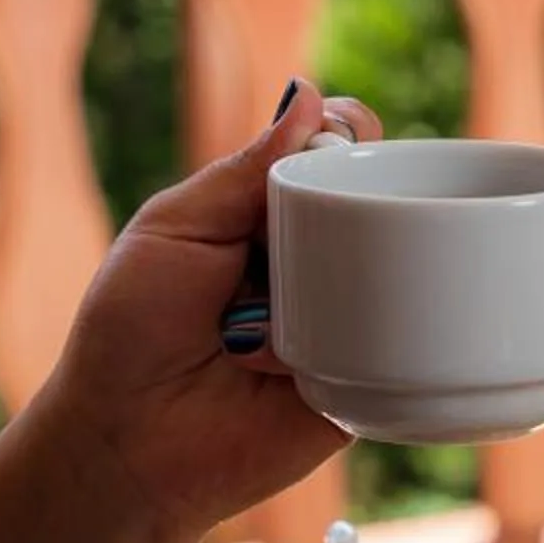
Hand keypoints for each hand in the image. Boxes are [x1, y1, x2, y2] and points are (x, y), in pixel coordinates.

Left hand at [29, 81, 383, 542]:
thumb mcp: (177, 228)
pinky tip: (394, 322)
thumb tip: (312, 99)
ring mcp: (348, 328)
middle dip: (379, 195)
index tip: (354, 132)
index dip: (352, 139)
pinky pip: (413, 350)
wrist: (130, 443)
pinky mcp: (372, 388)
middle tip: (351, 207)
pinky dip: (410, 332)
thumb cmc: (131, 332)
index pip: (329, 161)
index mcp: (267, 223)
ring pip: (403, 274)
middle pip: (377, 210)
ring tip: (329, 287)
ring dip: (384, 266)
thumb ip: (242, 173)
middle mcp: (315, 271)